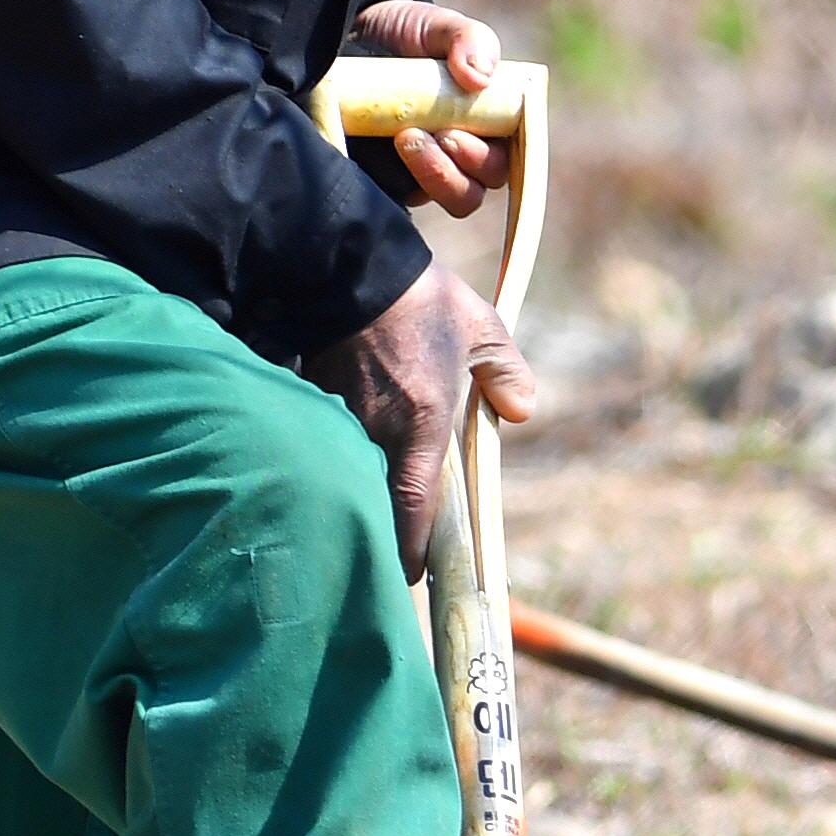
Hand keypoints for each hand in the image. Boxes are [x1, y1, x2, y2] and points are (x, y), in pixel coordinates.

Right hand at [326, 260, 536, 575]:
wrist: (351, 263)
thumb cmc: (422, 298)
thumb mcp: (481, 329)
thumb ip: (507, 374)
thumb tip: (522, 412)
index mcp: (421, 426)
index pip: (412, 510)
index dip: (410, 550)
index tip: (413, 572)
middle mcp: (377, 432)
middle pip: (375, 504)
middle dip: (381, 529)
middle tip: (389, 547)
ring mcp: (341, 417)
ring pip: (348, 475)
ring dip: (357, 493)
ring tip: (365, 507)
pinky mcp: (313, 397)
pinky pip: (327, 442)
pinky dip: (333, 456)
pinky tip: (337, 456)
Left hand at [347, 0, 509, 216]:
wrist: (355, 35)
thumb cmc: (411, 35)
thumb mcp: (440, 27)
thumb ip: (469, 39)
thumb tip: (480, 77)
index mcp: (490, 126)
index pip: (505, 162)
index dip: (488, 159)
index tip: (456, 134)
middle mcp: (461, 156)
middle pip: (474, 191)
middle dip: (454, 170)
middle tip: (424, 134)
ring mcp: (424, 172)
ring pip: (445, 200)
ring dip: (432, 178)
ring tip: (404, 137)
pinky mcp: (388, 182)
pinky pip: (399, 202)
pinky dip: (393, 183)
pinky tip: (376, 152)